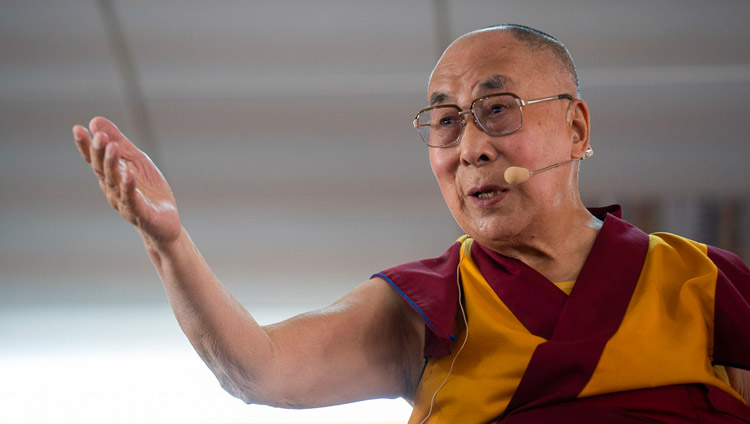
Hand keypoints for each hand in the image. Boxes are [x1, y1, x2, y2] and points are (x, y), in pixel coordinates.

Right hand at [73, 117, 181, 245]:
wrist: (165, 224)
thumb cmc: (148, 192)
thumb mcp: (136, 162)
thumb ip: (119, 143)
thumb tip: (95, 121)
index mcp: (111, 177)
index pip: (95, 160)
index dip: (85, 146)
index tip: (78, 129)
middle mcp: (113, 190)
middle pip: (102, 170)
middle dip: (99, 153)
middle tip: (99, 136)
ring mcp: (126, 202)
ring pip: (115, 183)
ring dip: (112, 165)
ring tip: (112, 147)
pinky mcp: (141, 214)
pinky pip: (133, 200)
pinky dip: (129, 187)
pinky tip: (128, 174)